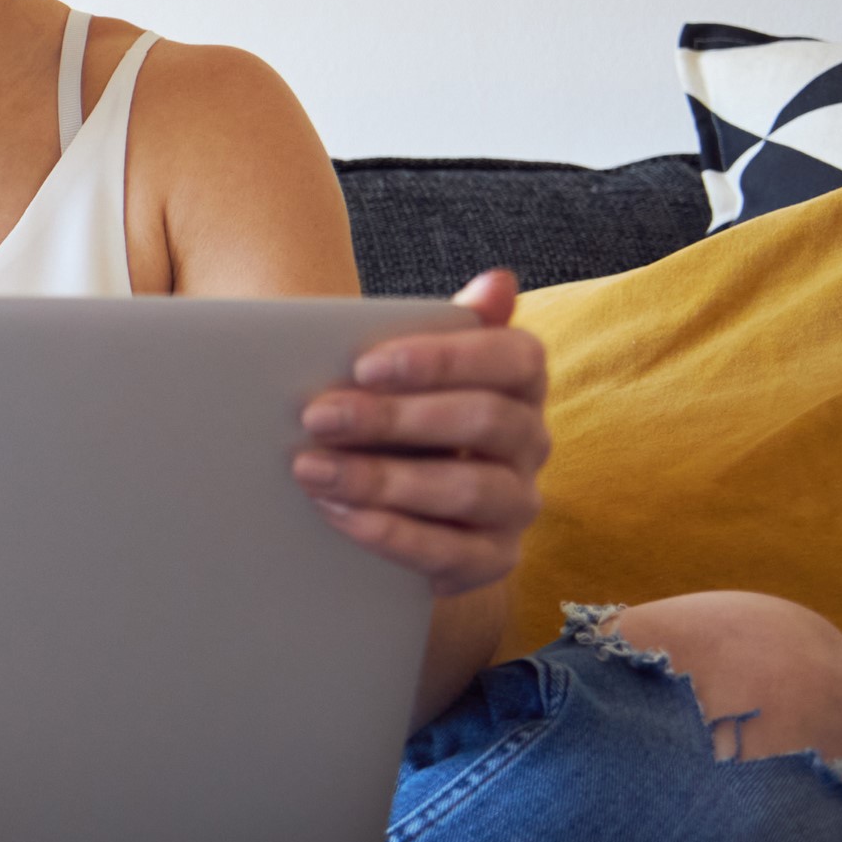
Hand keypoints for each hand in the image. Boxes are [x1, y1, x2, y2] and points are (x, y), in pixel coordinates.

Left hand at [292, 270, 549, 596]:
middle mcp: (531, 441)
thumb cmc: (396, 420)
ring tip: (311, 469)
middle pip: (483, 421)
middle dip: (393, 418)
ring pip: (466, 489)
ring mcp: (517, 504)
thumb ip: (441, 327)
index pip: (512, 357)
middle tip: (316, 416)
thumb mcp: (405, 373)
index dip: (442, 358)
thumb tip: (497, 282)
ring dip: (382, 479)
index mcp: (520, 382)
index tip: (364, 365)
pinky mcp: (492, 559)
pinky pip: (452, 553)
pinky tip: (340, 514)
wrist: (391, 504)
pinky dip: (392, 534)